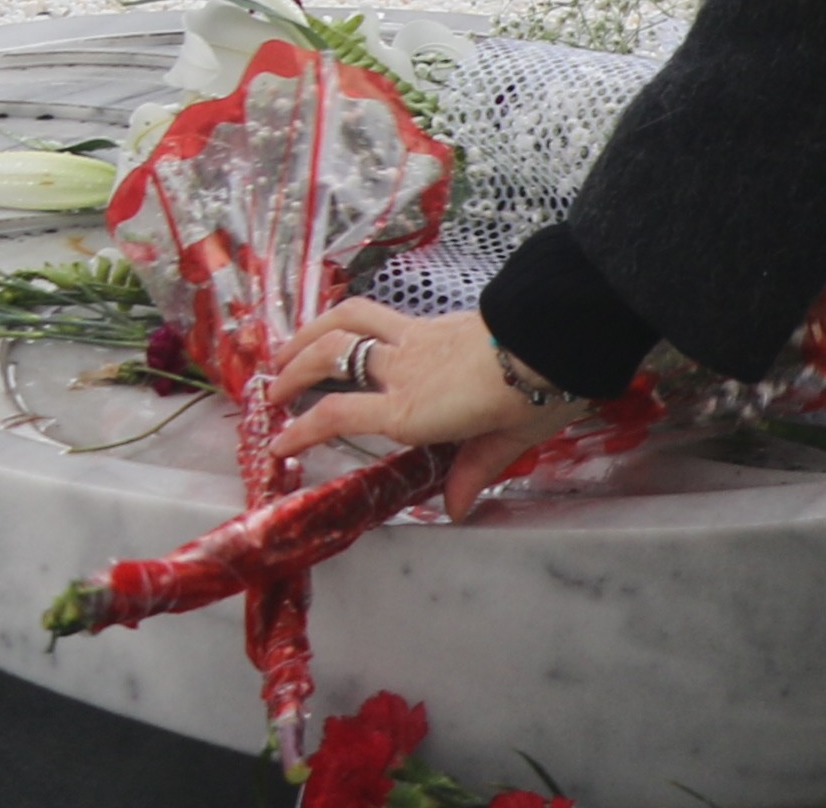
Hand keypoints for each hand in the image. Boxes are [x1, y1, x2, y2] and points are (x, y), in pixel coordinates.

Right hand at [269, 299, 605, 463]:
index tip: (277, 445)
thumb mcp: (505, 445)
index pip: (337, 416)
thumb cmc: (533, 397)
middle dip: (293, 372)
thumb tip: (454, 510)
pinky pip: (374, 313)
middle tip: (271, 391)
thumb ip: (471, 473)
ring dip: (309, 332)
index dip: (300, 431)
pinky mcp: (426, 322)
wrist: (553, 341)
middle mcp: (401, 372)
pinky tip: (343, 330)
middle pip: (330, 360)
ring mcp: (412, 340)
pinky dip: (347, 319)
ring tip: (287, 346)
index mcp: (411, 412)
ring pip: (346, 324)